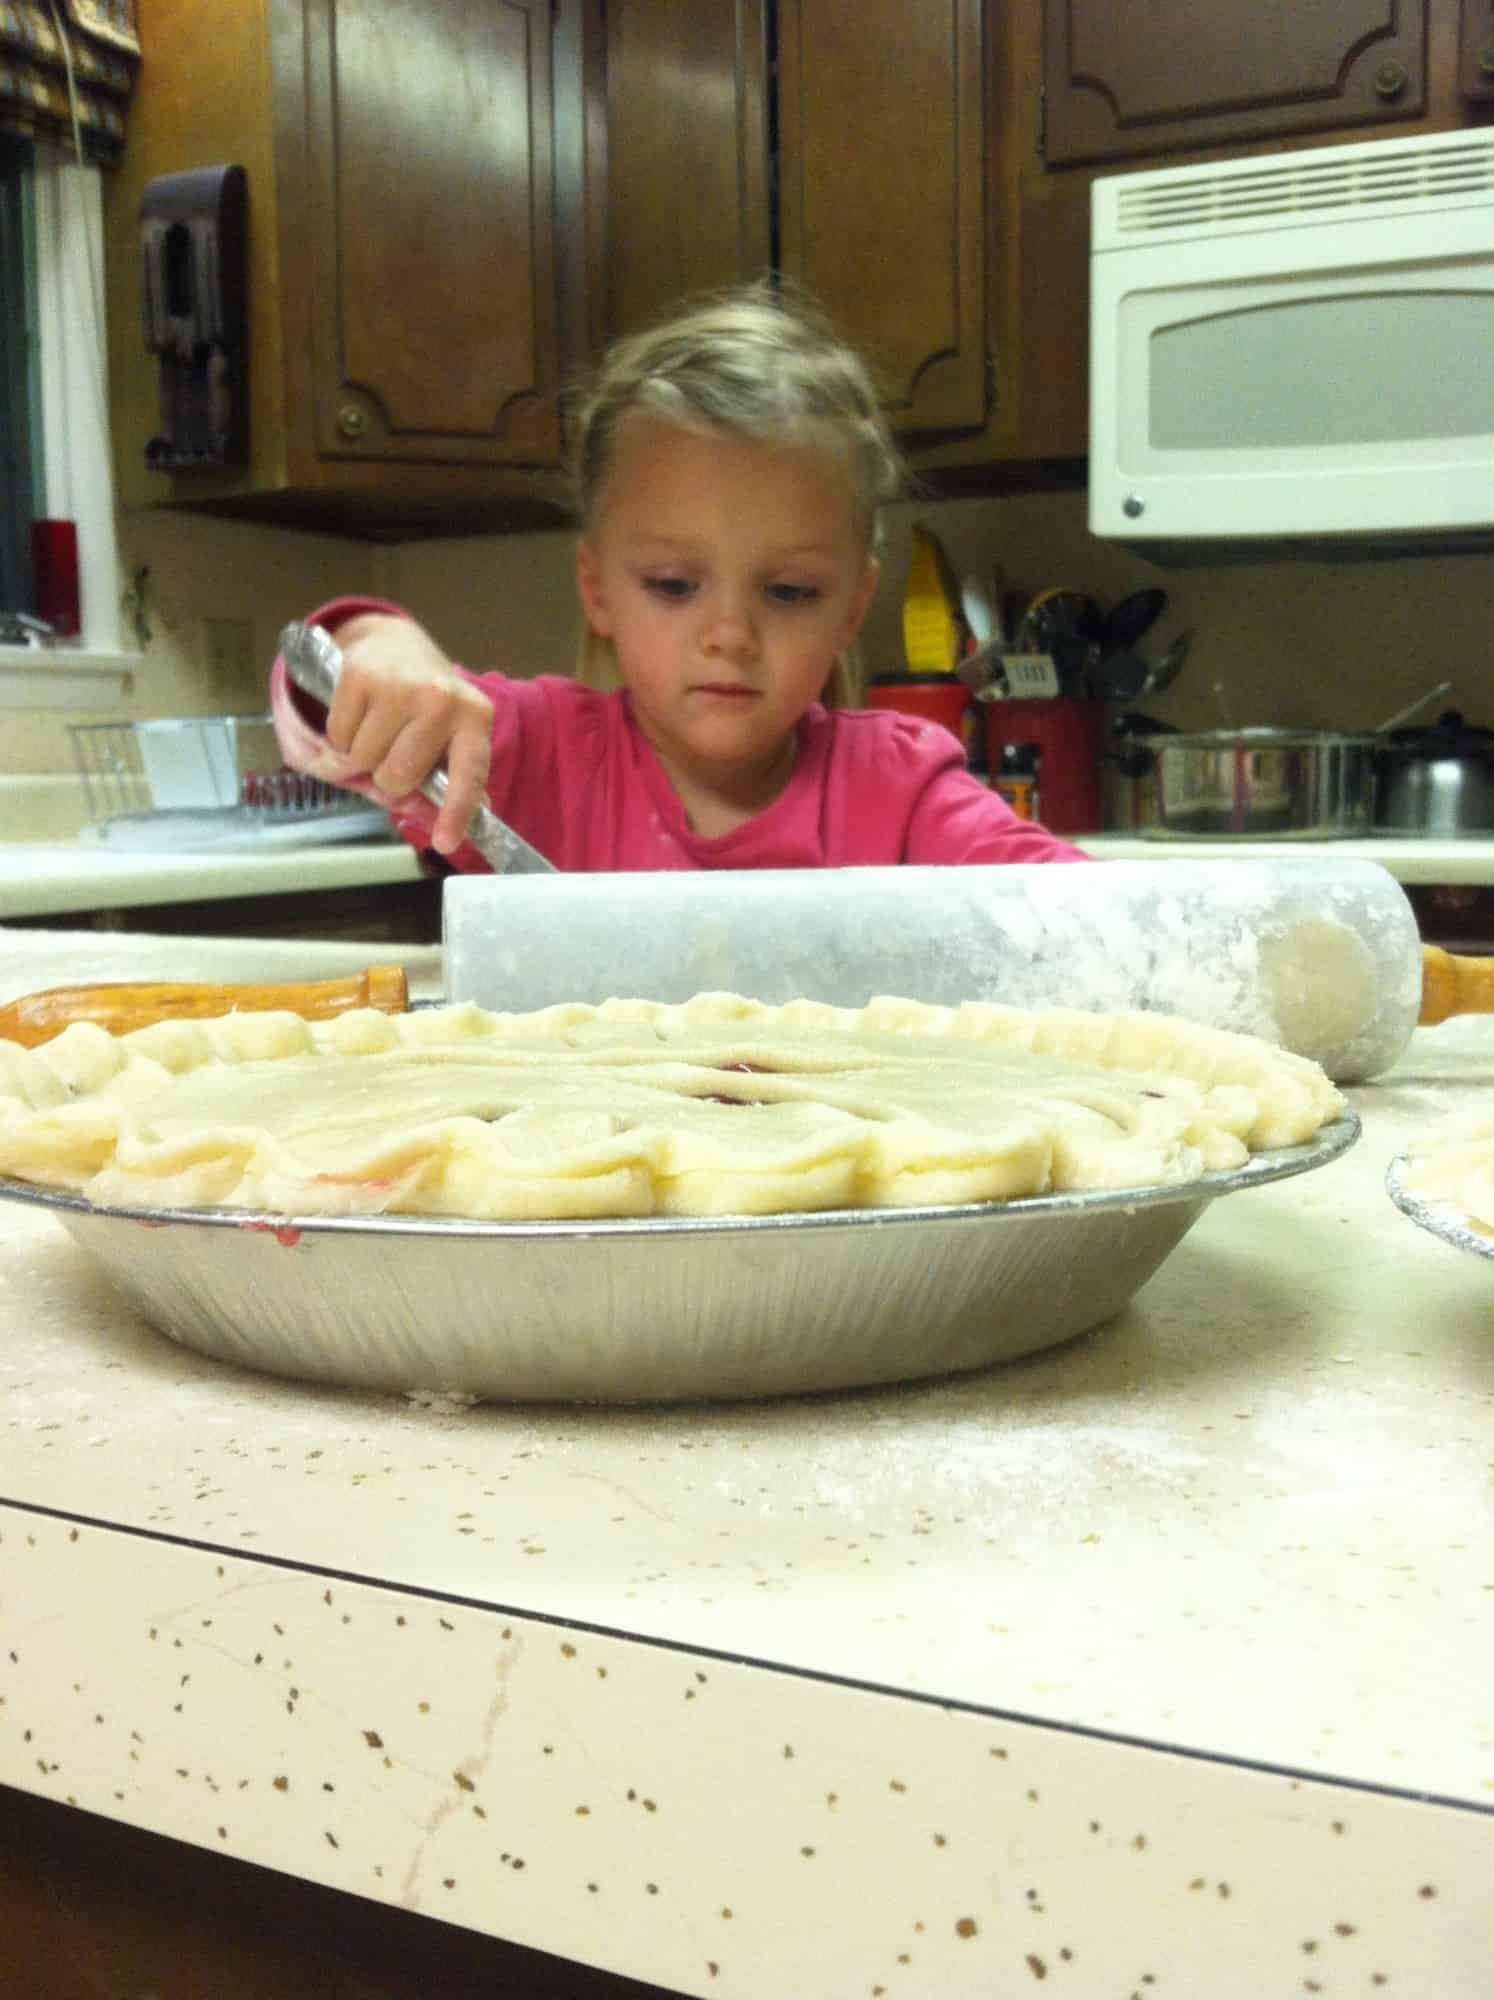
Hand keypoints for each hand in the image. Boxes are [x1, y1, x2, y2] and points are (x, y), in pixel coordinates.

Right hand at [321, 615, 493, 854]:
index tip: (445, 841)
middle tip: (391, 755)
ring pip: (363, 759)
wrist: (392, 643)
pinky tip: (357, 714)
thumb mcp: (442, 737)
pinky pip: (338, 735)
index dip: (456, 812)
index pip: (469, 774)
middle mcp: (441, 700)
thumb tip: (429, 820)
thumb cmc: (421, 703)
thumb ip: (436, 783)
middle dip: (387, 778)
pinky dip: (340, 735)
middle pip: (398, 777)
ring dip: (360, 755)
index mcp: (474, 719)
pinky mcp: (359, 675)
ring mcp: (400, 686)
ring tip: (375, 728)